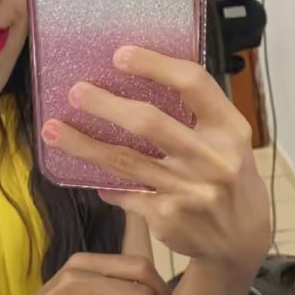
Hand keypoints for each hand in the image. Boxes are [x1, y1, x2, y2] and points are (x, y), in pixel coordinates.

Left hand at [41, 47, 270, 272]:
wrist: (241, 239)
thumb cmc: (228, 176)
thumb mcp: (228, 141)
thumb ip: (194, 114)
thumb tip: (132, 83)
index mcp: (230, 129)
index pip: (193, 84)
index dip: (154, 65)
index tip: (119, 55)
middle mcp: (212, 159)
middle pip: (150, 123)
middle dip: (106, 106)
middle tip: (75, 92)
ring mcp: (189, 191)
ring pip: (124, 162)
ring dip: (83, 145)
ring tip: (53, 130)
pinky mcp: (168, 217)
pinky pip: (124, 193)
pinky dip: (105, 184)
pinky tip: (90, 176)